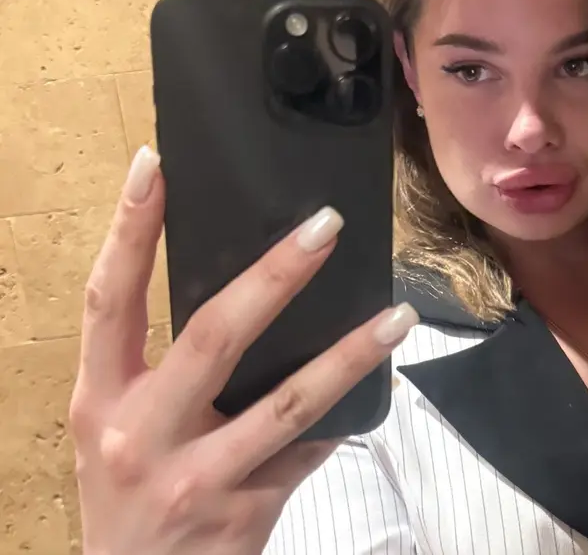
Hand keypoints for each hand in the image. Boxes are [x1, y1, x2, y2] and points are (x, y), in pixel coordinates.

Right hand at [69, 146, 416, 554]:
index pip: (110, 298)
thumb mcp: (116, 421)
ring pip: (288, 401)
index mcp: (102, 396)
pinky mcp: (249, 511)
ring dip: (349, 353)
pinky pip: (310, 448)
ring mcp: (198, 477)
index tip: (154, 165)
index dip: (129, 228)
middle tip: (325, 225)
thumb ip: (156, 360)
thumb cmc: (122, 490)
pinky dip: (345, 411)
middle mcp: (143, 433)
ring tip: (398, 313)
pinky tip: (377, 379)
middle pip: (214, 335)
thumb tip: (240, 282)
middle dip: (274, 275)